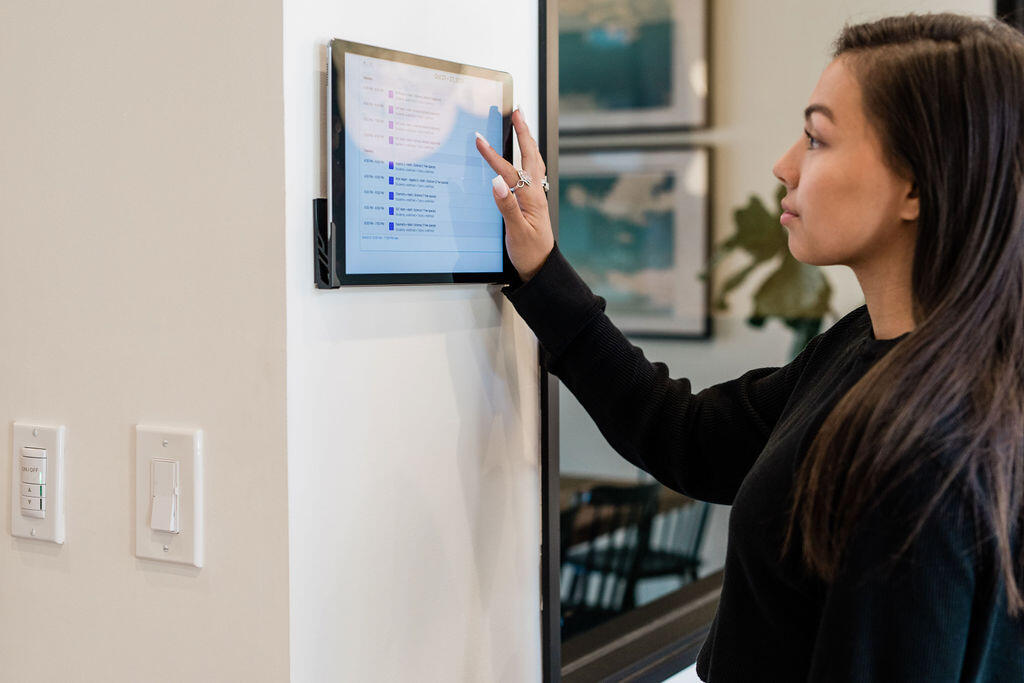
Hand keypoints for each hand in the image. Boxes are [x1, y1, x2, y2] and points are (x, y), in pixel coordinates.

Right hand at [475, 108, 553, 281]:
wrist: (542, 269)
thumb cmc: (530, 253)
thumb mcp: (516, 233)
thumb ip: (507, 207)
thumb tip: (497, 183)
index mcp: (530, 199)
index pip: (508, 172)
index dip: (492, 156)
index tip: (478, 139)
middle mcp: (536, 194)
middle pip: (530, 157)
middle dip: (523, 133)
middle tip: (517, 112)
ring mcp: (536, 197)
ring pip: (533, 162)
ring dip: (528, 142)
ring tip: (522, 124)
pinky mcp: (534, 203)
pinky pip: (532, 173)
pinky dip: (528, 158)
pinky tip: (524, 157)